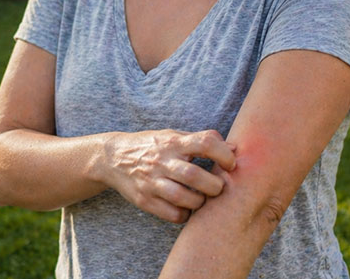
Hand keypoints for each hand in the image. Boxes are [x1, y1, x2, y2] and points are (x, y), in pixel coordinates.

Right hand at [100, 129, 236, 223]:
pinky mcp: (145, 200)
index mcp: (173, 142)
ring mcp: (152, 181)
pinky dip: (186, 214)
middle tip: (219, 188)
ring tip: (203, 199)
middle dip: (215, 186)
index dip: (224, 154)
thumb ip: (202, 140)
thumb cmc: (153, 146)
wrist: (113, 158)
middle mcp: (162, 161)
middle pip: (195, 176)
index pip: (205, 143)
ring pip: (184, 198)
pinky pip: (172, 214)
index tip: (231, 164)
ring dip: (201, 202)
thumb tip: (235, 149)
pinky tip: (187, 207)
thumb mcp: (174, 135)